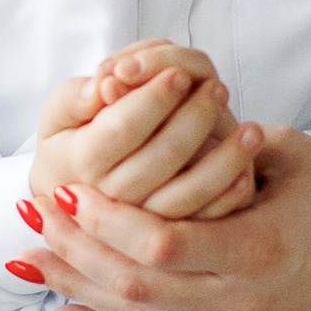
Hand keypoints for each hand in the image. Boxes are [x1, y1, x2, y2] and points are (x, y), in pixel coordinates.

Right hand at [30, 45, 260, 223]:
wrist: (77, 196)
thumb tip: (106, 84)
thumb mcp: (60, 114)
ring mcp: (143, 222)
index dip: (153, 97)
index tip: (179, 74)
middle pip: (161, 156)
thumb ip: (75, 97)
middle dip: (194, 117)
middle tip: (219, 87)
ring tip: (251, 126)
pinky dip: (231, 193)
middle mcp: (112, 198)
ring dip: (225, 157)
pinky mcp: (171, 236)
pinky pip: (206, 219)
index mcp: (81, 164)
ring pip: (189, 193)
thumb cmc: (75, 140)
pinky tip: (248, 166)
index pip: (122, 127)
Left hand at [30, 128, 310, 310]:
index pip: (155, 246)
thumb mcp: (297, 158)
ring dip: (77, 291)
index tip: (63, 190)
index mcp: (256, 250)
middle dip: (70, 252)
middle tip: (27, 220)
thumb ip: (224, 149)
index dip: (100, 223)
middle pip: (131, 288)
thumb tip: (161, 136)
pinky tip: (68, 310)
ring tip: (30, 262)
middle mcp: (239, 303)